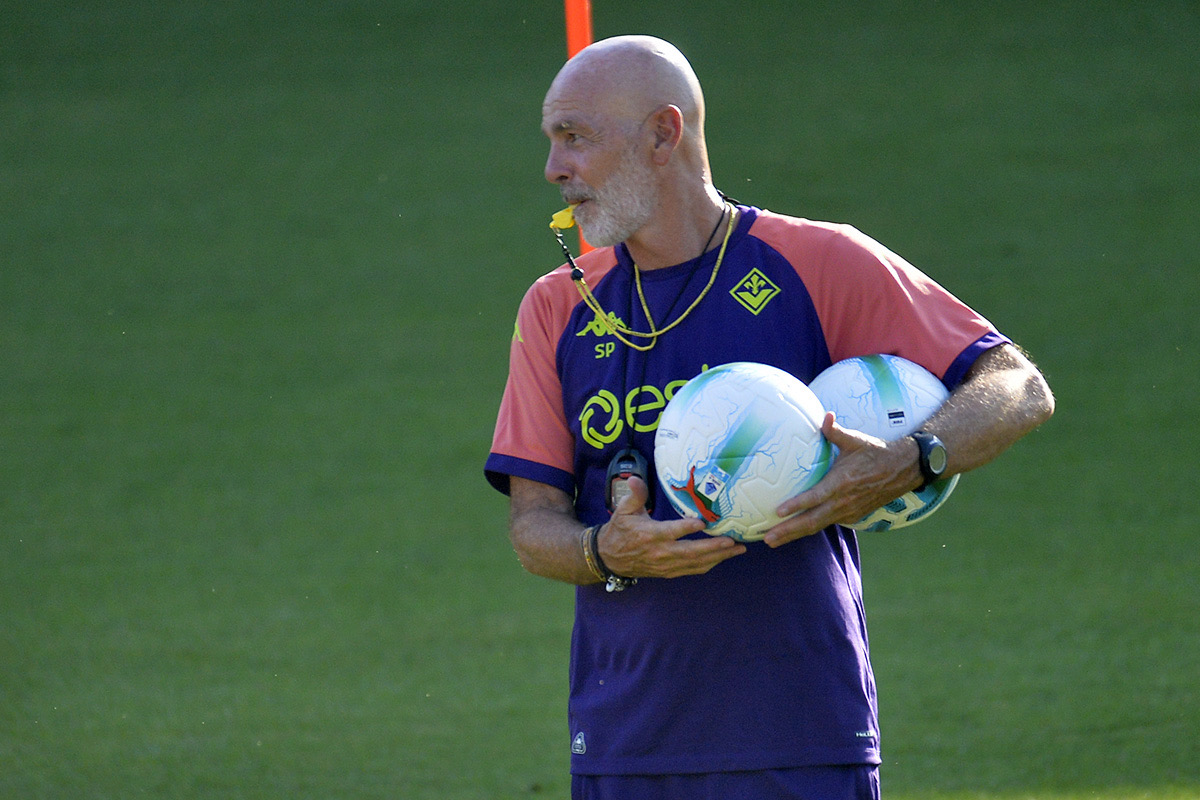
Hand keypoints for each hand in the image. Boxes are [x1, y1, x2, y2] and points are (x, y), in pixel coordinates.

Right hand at [597, 476, 746, 577]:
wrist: (610, 558)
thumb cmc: (620, 530)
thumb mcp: (623, 510)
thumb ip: (634, 495)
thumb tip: (635, 479)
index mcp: (649, 535)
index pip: (670, 532)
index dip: (685, 528)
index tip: (702, 523)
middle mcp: (660, 552)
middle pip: (690, 551)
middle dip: (714, 547)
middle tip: (733, 541)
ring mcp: (666, 565)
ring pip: (695, 563)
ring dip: (718, 558)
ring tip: (737, 550)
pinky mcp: (669, 572)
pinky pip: (693, 570)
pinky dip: (709, 565)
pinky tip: (723, 558)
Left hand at [763, 413, 920, 547]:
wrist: (904, 469)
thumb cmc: (876, 452)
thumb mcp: (856, 439)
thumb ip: (836, 431)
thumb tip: (826, 415)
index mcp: (842, 483)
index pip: (815, 497)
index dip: (797, 505)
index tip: (778, 512)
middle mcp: (844, 501)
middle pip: (812, 521)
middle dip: (788, 531)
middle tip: (767, 538)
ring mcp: (849, 512)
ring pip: (818, 526)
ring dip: (795, 534)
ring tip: (773, 540)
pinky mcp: (853, 516)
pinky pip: (828, 523)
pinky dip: (810, 529)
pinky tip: (794, 531)